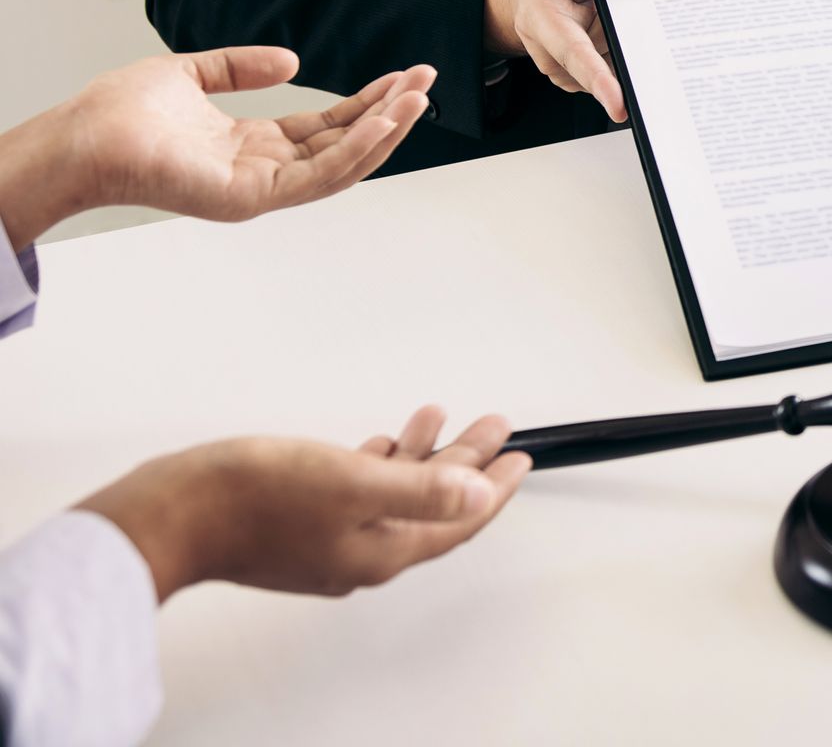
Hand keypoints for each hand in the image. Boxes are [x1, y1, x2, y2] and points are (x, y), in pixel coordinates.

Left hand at [0, 48, 432, 248]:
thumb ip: (241, 67)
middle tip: (425, 80)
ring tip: (418, 98)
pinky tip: (383, 121)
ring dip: (386, 130)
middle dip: (389, 112)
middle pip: (345, 143)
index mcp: (253, 145)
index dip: (366, 100)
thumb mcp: (191, 74)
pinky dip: (357, 150)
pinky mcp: (255, 198)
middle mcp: (265, 171)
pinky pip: (320, 176)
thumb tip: (293, 60)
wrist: (83, 137)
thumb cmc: (119, 114)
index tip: (402, 75)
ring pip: (343, 163)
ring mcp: (263, 189)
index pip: (326, 126)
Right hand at [78, 406, 529, 601]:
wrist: (170, 514)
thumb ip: (421, 490)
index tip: (521, 456)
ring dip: (422, 455)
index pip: (458, 522)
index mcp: (380, 551)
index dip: (495, 488)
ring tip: (438, 416)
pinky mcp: (298, 525)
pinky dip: (380, 464)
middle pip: (432, 506)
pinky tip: (381, 442)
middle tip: (494, 426)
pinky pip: (359, 494)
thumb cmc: (251, 497)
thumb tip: (479, 494)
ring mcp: (327, 542)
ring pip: (395, 496)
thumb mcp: (353, 482)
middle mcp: (358, 555)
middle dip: (467, 462)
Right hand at [485, 0, 656, 121]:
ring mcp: (565, 64)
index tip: (617, 101)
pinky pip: (612, 68)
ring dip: (630, 56)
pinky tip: (635, 36)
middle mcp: (548, 46)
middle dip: (625, 73)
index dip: (596, 78)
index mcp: (540, 14)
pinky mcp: (582, 70)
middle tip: (654, 71)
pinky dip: (628, 55)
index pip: (572, 51)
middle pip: (596, 69)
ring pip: (609, 69)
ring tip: (641, 29)